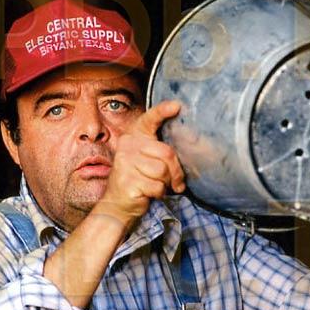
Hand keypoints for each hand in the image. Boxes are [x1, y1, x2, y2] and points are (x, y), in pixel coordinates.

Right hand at [95, 101, 185, 227]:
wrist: (118, 204)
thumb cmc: (140, 179)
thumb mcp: (148, 159)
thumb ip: (161, 150)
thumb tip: (191, 148)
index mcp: (134, 136)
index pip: (149, 119)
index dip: (163, 111)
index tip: (177, 106)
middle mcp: (127, 145)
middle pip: (166, 152)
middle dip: (176, 171)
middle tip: (176, 182)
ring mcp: (125, 163)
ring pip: (162, 171)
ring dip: (166, 183)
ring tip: (158, 185)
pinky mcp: (127, 181)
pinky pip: (157, 186)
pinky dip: (159, 193)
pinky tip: (149, 193)